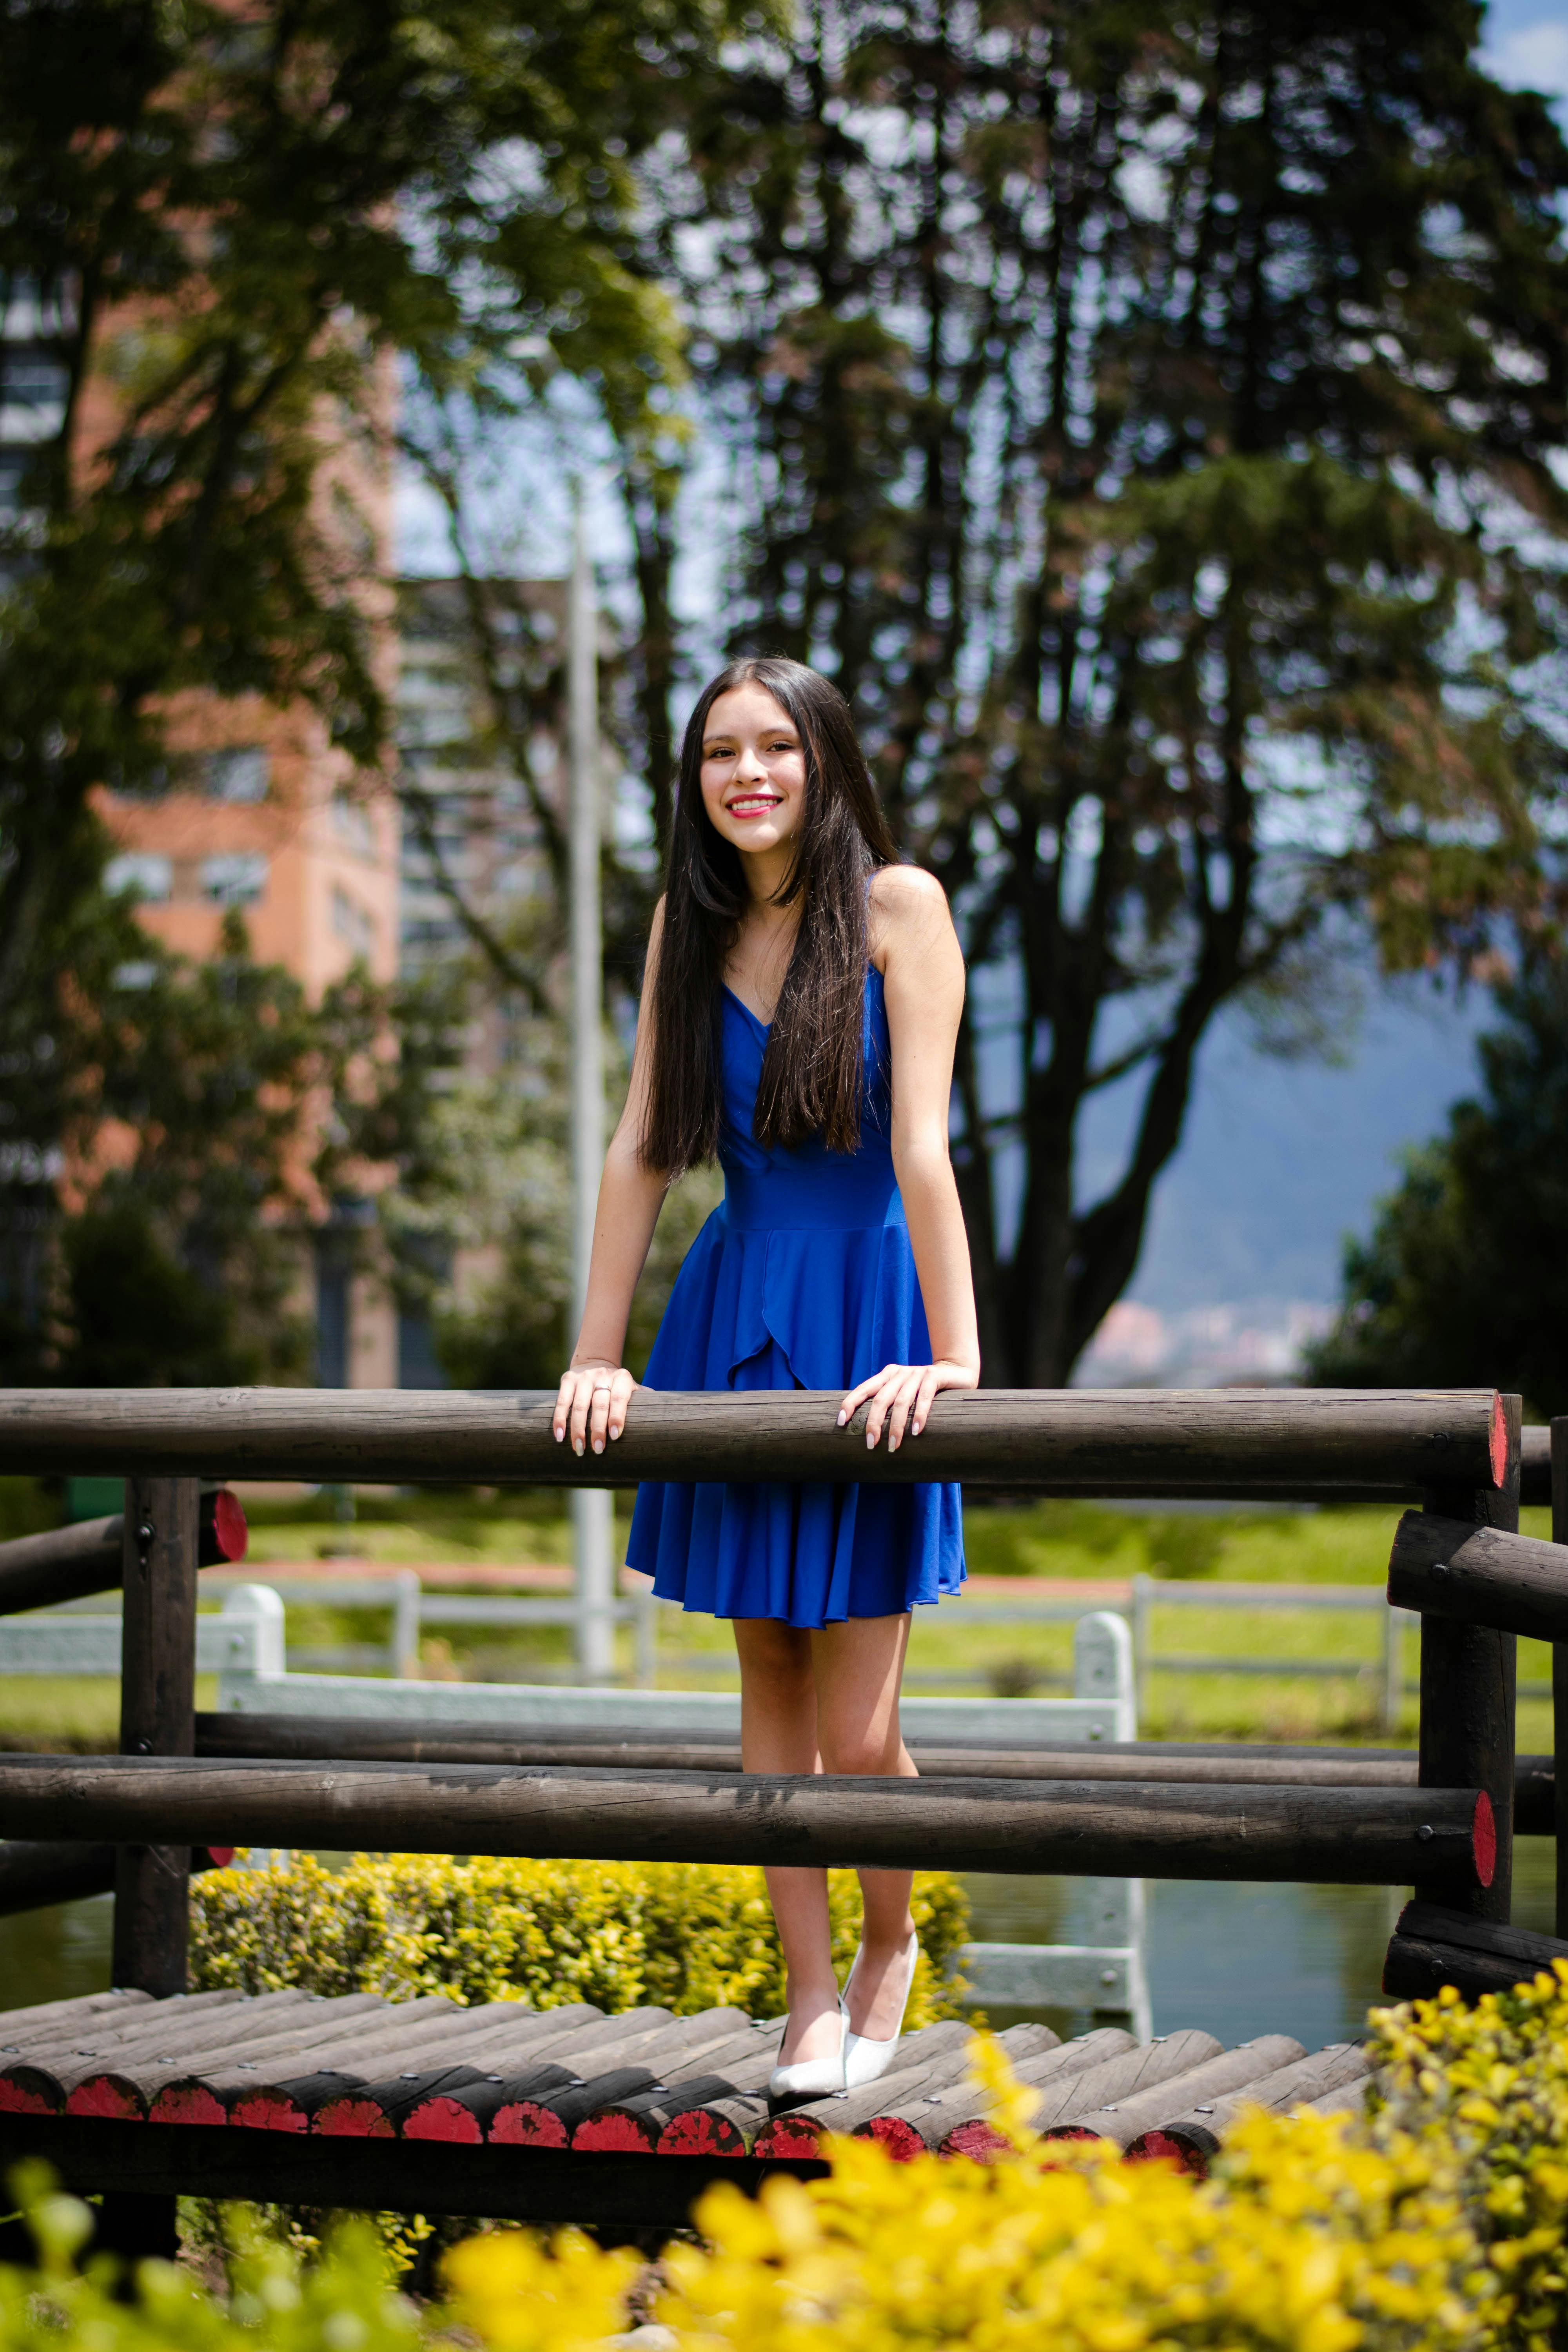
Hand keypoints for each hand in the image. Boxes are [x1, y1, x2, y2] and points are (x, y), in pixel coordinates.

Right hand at [554, 1361, 637, 1456]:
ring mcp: (584, 1377)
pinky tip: (560, 1436)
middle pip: (599, 1404)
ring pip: (579, 1406)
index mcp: (623, 1378)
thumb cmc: (618, 1387)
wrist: (595, 1364)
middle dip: (597, 1429)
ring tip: (579, 1449)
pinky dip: (560, 1420)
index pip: (619, 1398)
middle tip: (597, 1451)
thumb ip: (645, 1400)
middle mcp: (603, 1375)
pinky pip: (562, 1402)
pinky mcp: (567, 1379)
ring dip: (577, 1429)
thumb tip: (669, 1414)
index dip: (617, 1416)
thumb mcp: (633, 1389)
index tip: (614, 1436)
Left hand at [837, 1358, 978, 1451]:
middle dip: (873, 1423)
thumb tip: (869, 1432)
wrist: (957, 1371)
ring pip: (901, 1402)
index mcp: (887, 1375)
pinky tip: (915, 1431)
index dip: (850, 1404)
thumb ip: (890, 1403)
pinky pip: (924, 1397)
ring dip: (896, 1426)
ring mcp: (917, 1373)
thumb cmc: (925, 1389)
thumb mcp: (904, 1393)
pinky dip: (919, 1415)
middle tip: (870, 1444)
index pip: (864, 1389)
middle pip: (880, 1399)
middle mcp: (899, 1373)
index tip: (840, 1422)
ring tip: (893, 1446)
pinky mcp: (934, 1376)